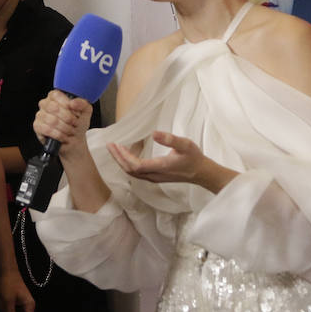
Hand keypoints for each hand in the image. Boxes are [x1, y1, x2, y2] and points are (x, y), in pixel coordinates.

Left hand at [0, 270, 34, 311]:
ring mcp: (21, 303)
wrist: (6, 270)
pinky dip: (4, 305)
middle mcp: (27, 305)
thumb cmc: (9, 284)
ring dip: (5, 310)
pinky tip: (1, 299)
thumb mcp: (8, 300)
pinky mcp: (15, 300)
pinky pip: (10, 308)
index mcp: (29, 305)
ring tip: (2, 300)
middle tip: (4, 306)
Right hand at [32, 90, 91, 154]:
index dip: (67, 104)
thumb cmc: (78, 123)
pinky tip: (64, 136)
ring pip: (52, 120)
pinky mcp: (37, 126)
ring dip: (65, 128)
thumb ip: (82, 104)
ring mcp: (40, 115)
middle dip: (68, 118)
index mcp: (55, 96)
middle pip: (54, 108)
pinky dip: (59, 135)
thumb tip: (73, 103)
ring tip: (70, 130)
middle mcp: (45, 104)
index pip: (56, 95)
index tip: (76, 112)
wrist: (75, 140)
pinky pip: (47, 129)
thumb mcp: (85, 111)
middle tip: (75, 123)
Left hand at [106, 130, 237, 192]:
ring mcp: (154, 178)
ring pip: (132, 172)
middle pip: (129, 170)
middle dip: (118, 158)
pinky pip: (137, 172)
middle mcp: (154, 175)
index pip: (135, 165)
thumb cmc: (194, 157)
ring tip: (115, 148)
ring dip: (121, 161)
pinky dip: (128, 163)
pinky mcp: (154, 177)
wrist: (201, 173)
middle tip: (110, 145)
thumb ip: (170, 139)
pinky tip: (127, 154)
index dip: (123, 156)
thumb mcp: (185, 144)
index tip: (116, 144)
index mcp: (160, 167)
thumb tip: (154, 133)